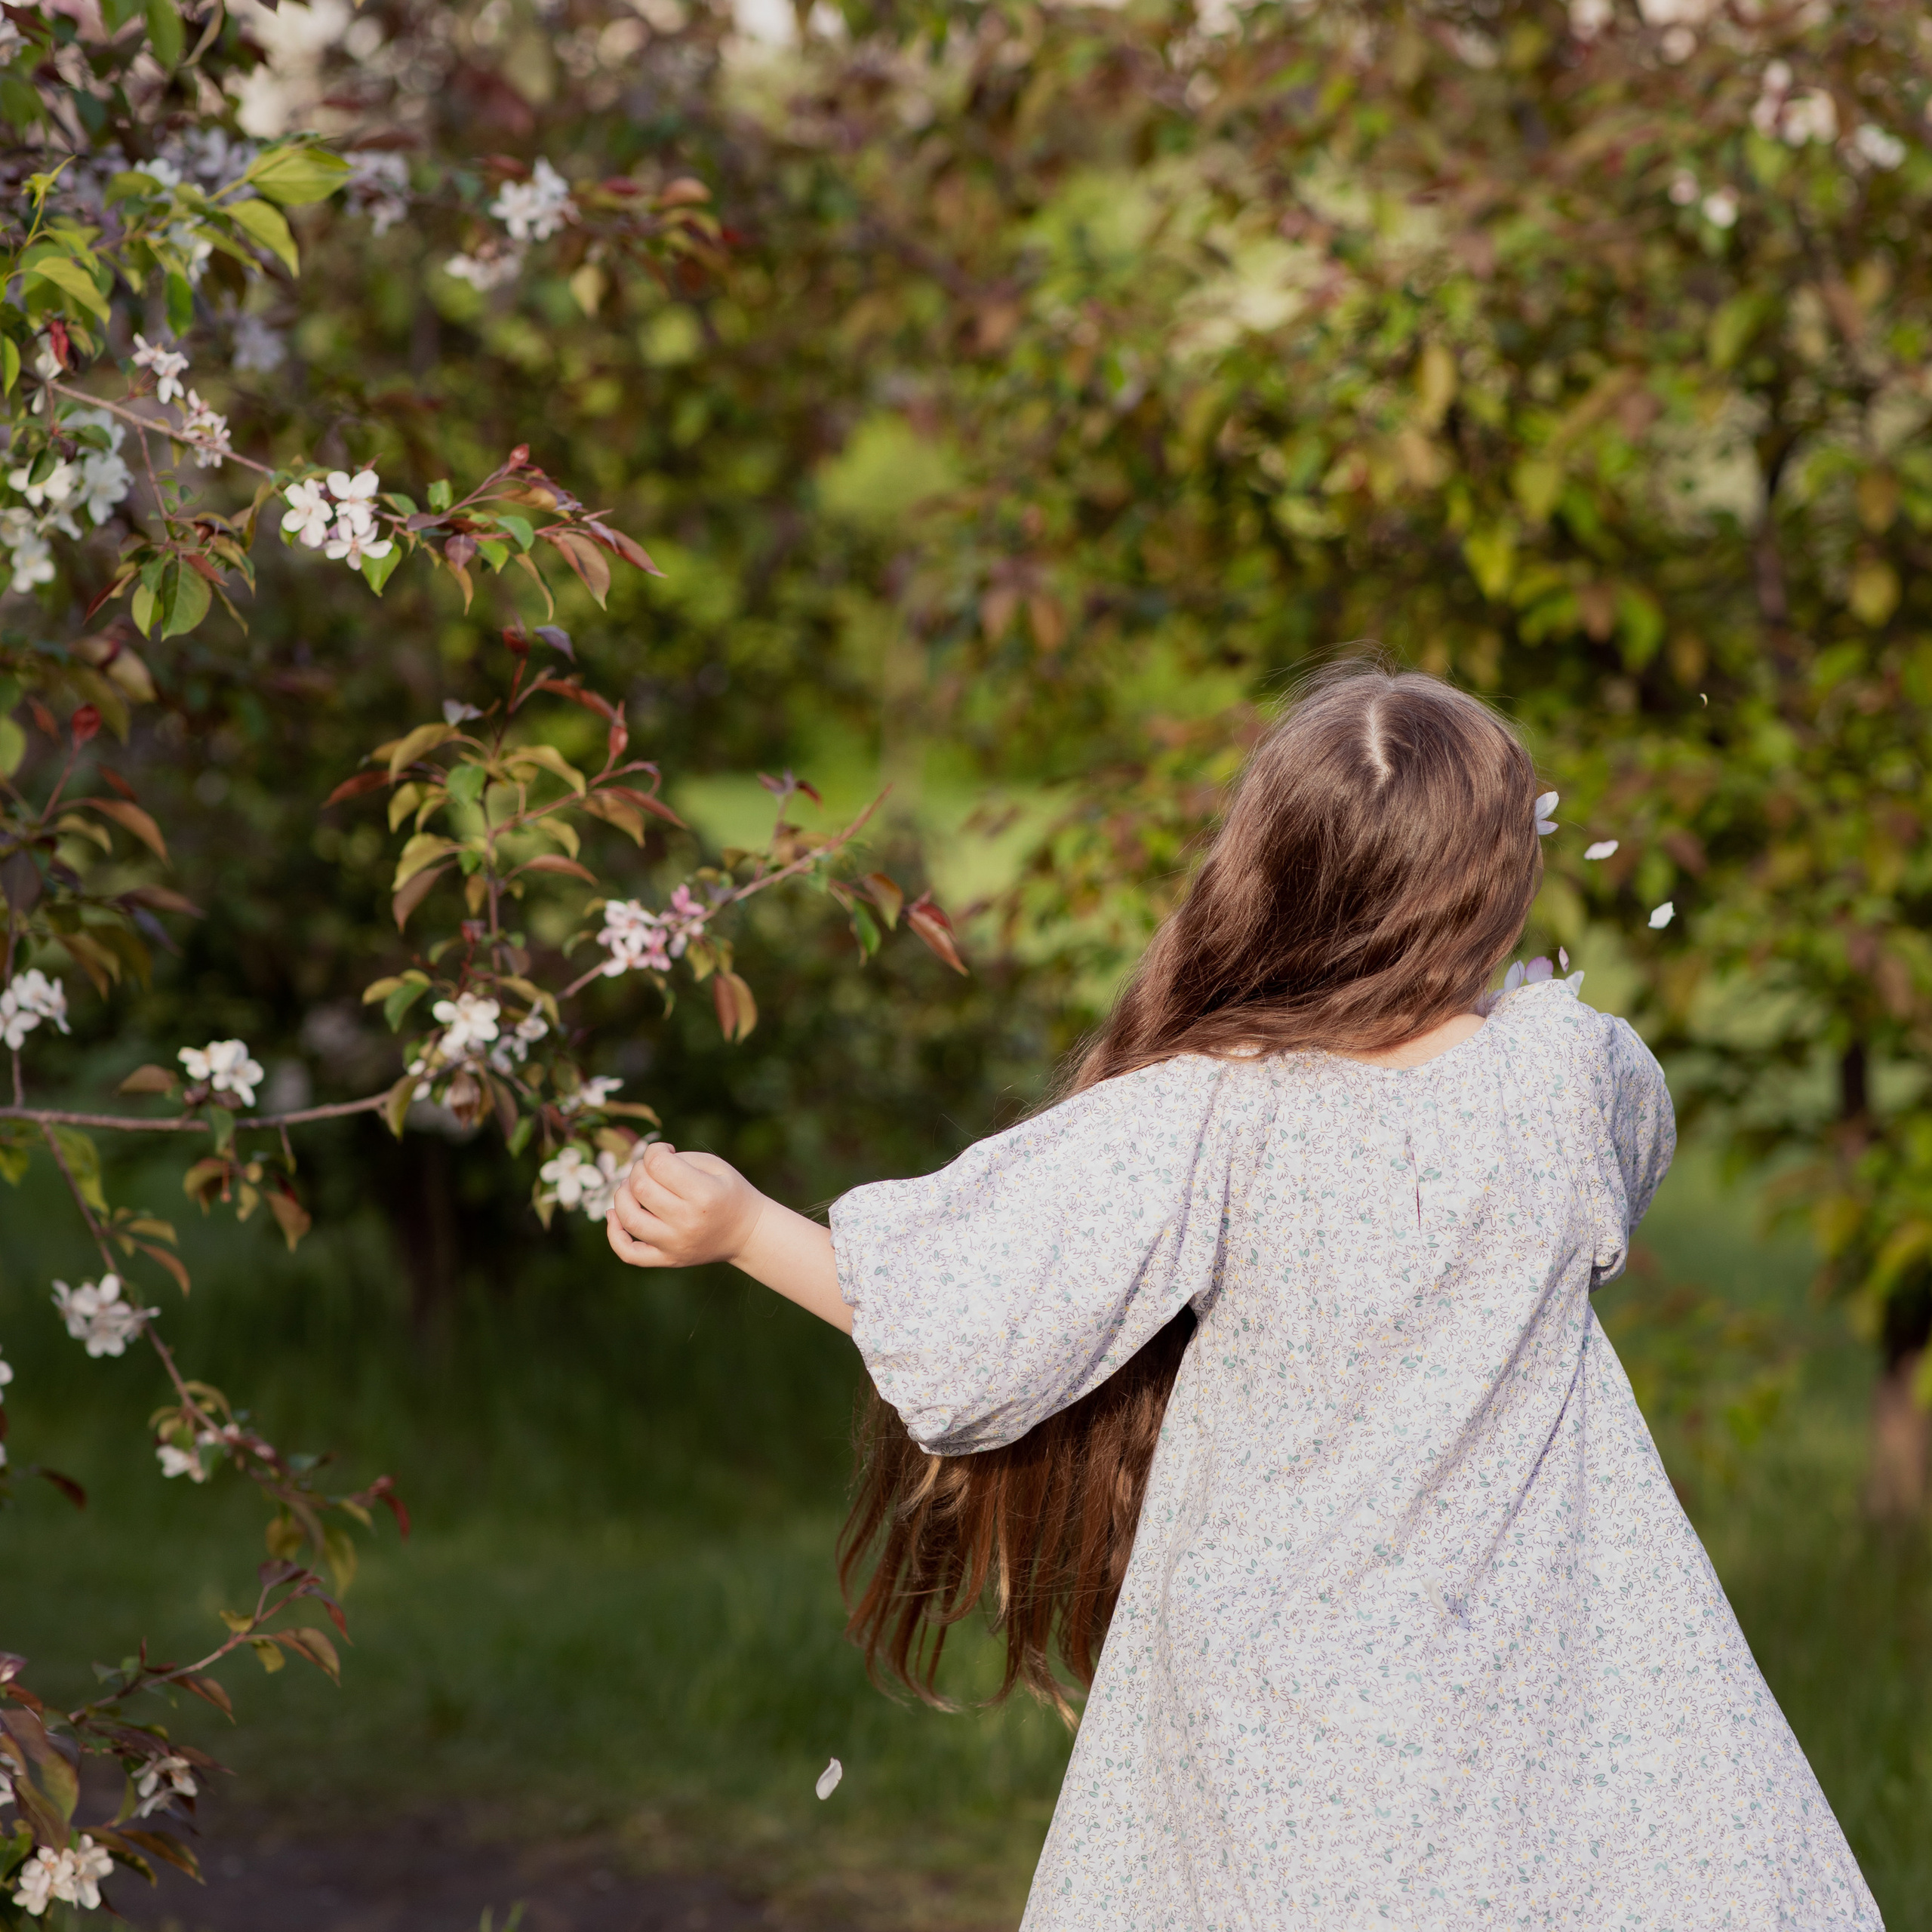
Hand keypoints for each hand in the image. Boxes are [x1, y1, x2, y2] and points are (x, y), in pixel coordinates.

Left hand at [606, 1142, 763, 1269]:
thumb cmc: (730, 1193)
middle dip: (639, 1169)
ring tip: (633, 1187)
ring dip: (622, 1195)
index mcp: (703, 1194)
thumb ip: (680, 1159)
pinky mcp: (668, 1259)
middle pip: (640, 1187)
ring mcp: (675, 1244)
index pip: (658, 1164)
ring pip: (629, 1218)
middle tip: (651, 1168)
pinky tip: (614, 1215)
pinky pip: (629, 1253)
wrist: (747, 1233)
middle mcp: (687, 1221)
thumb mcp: (716, 1166)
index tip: (665, 1151)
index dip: (654, 1150)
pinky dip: (614, 1234)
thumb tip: (644, 1163)